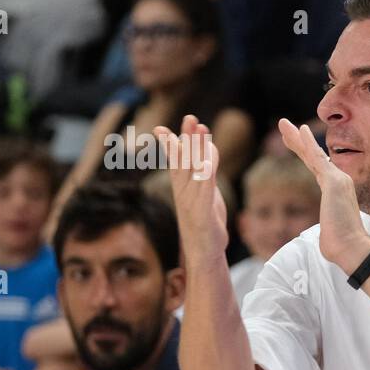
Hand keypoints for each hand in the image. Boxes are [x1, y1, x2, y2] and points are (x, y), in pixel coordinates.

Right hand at [155, 115, 228, 264]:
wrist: (204, 252)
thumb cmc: (205, 222)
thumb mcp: (206, 193)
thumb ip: (206, 172)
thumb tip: (208, 150)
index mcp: (183, 188)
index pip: (176, 161)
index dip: (170, 144)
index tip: (160, 128)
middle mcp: (185, 192)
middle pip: (184, 160)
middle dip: (187, 138)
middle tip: (190, 117)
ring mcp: (192, 202)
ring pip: (194, 170)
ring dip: (198, 149)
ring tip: (202, 130)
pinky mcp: (203, 213)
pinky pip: (205, 190)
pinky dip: (206, 175)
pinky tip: (209, 162)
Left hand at [277, 118, 369, 273]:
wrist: (351, 249)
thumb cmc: (340, 245)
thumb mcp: (330, 231)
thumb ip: (328, 228)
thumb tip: (327, 238)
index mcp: (336, 191)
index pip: (317, 168)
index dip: (306, 154)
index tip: (296, 144)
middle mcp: (339, 181)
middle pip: (314, 157)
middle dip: (298, 141)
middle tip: (285, 127)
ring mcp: (338, 179)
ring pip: (312, 154)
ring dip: (297, 138)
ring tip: (283, 124)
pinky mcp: (334, 181)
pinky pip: (317, 158)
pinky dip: (308, 143)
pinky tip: (300, 130)